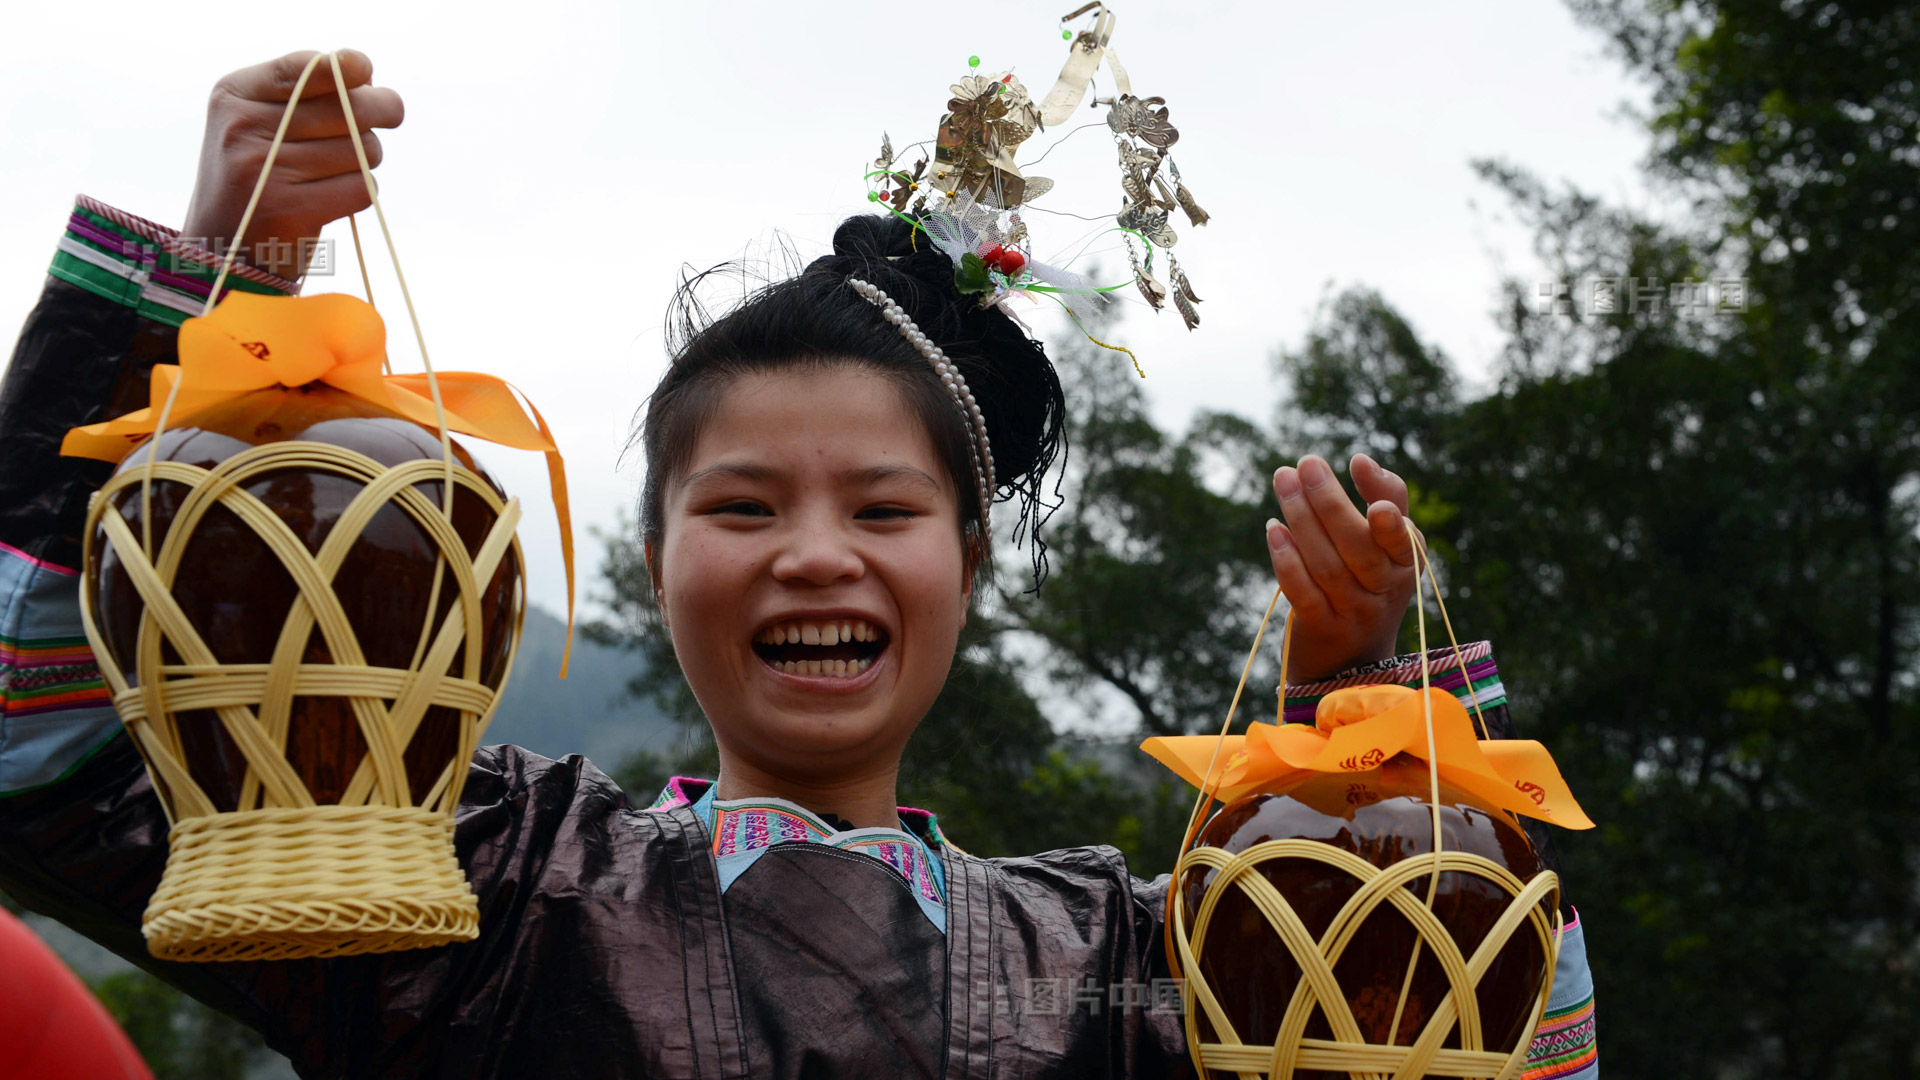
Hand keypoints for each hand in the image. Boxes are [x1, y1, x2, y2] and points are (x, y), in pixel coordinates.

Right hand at [182, 50, 403, 278]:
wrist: (221, 251)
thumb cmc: (257, 179)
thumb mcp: (258, 125)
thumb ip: (302, 95)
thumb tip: (364, 74)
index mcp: (233, 96)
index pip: (302, 67)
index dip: (344, 67)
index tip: (365, 69)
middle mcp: (242, 128)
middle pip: (347, 107)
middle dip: (379, 110)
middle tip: (390, 114)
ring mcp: (263, 169)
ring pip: (361, 149)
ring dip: (367, 160)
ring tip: (337, 171)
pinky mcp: (289, 209)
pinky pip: (361, 187)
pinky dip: (361, 192)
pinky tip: (335, 198)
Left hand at [1265, 453, 1423, 682]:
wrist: (1352, 662)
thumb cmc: (1371, 584)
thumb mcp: (1391, 548)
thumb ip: (1387, 499)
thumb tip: (1363, 459)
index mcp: (1407, 566)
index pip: (1403, 540)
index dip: (1386, 512)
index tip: (1364, 472)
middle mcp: (1384, 591)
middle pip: (1356, 545)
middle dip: (1328, 500)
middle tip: (1306, 463)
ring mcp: (1352, 613)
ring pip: (1325, 564)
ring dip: (1300, 518)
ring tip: (1283, 479)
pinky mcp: (1320, 629)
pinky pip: (1302, 591)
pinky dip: (1286, 559)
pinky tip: (1273, 528)